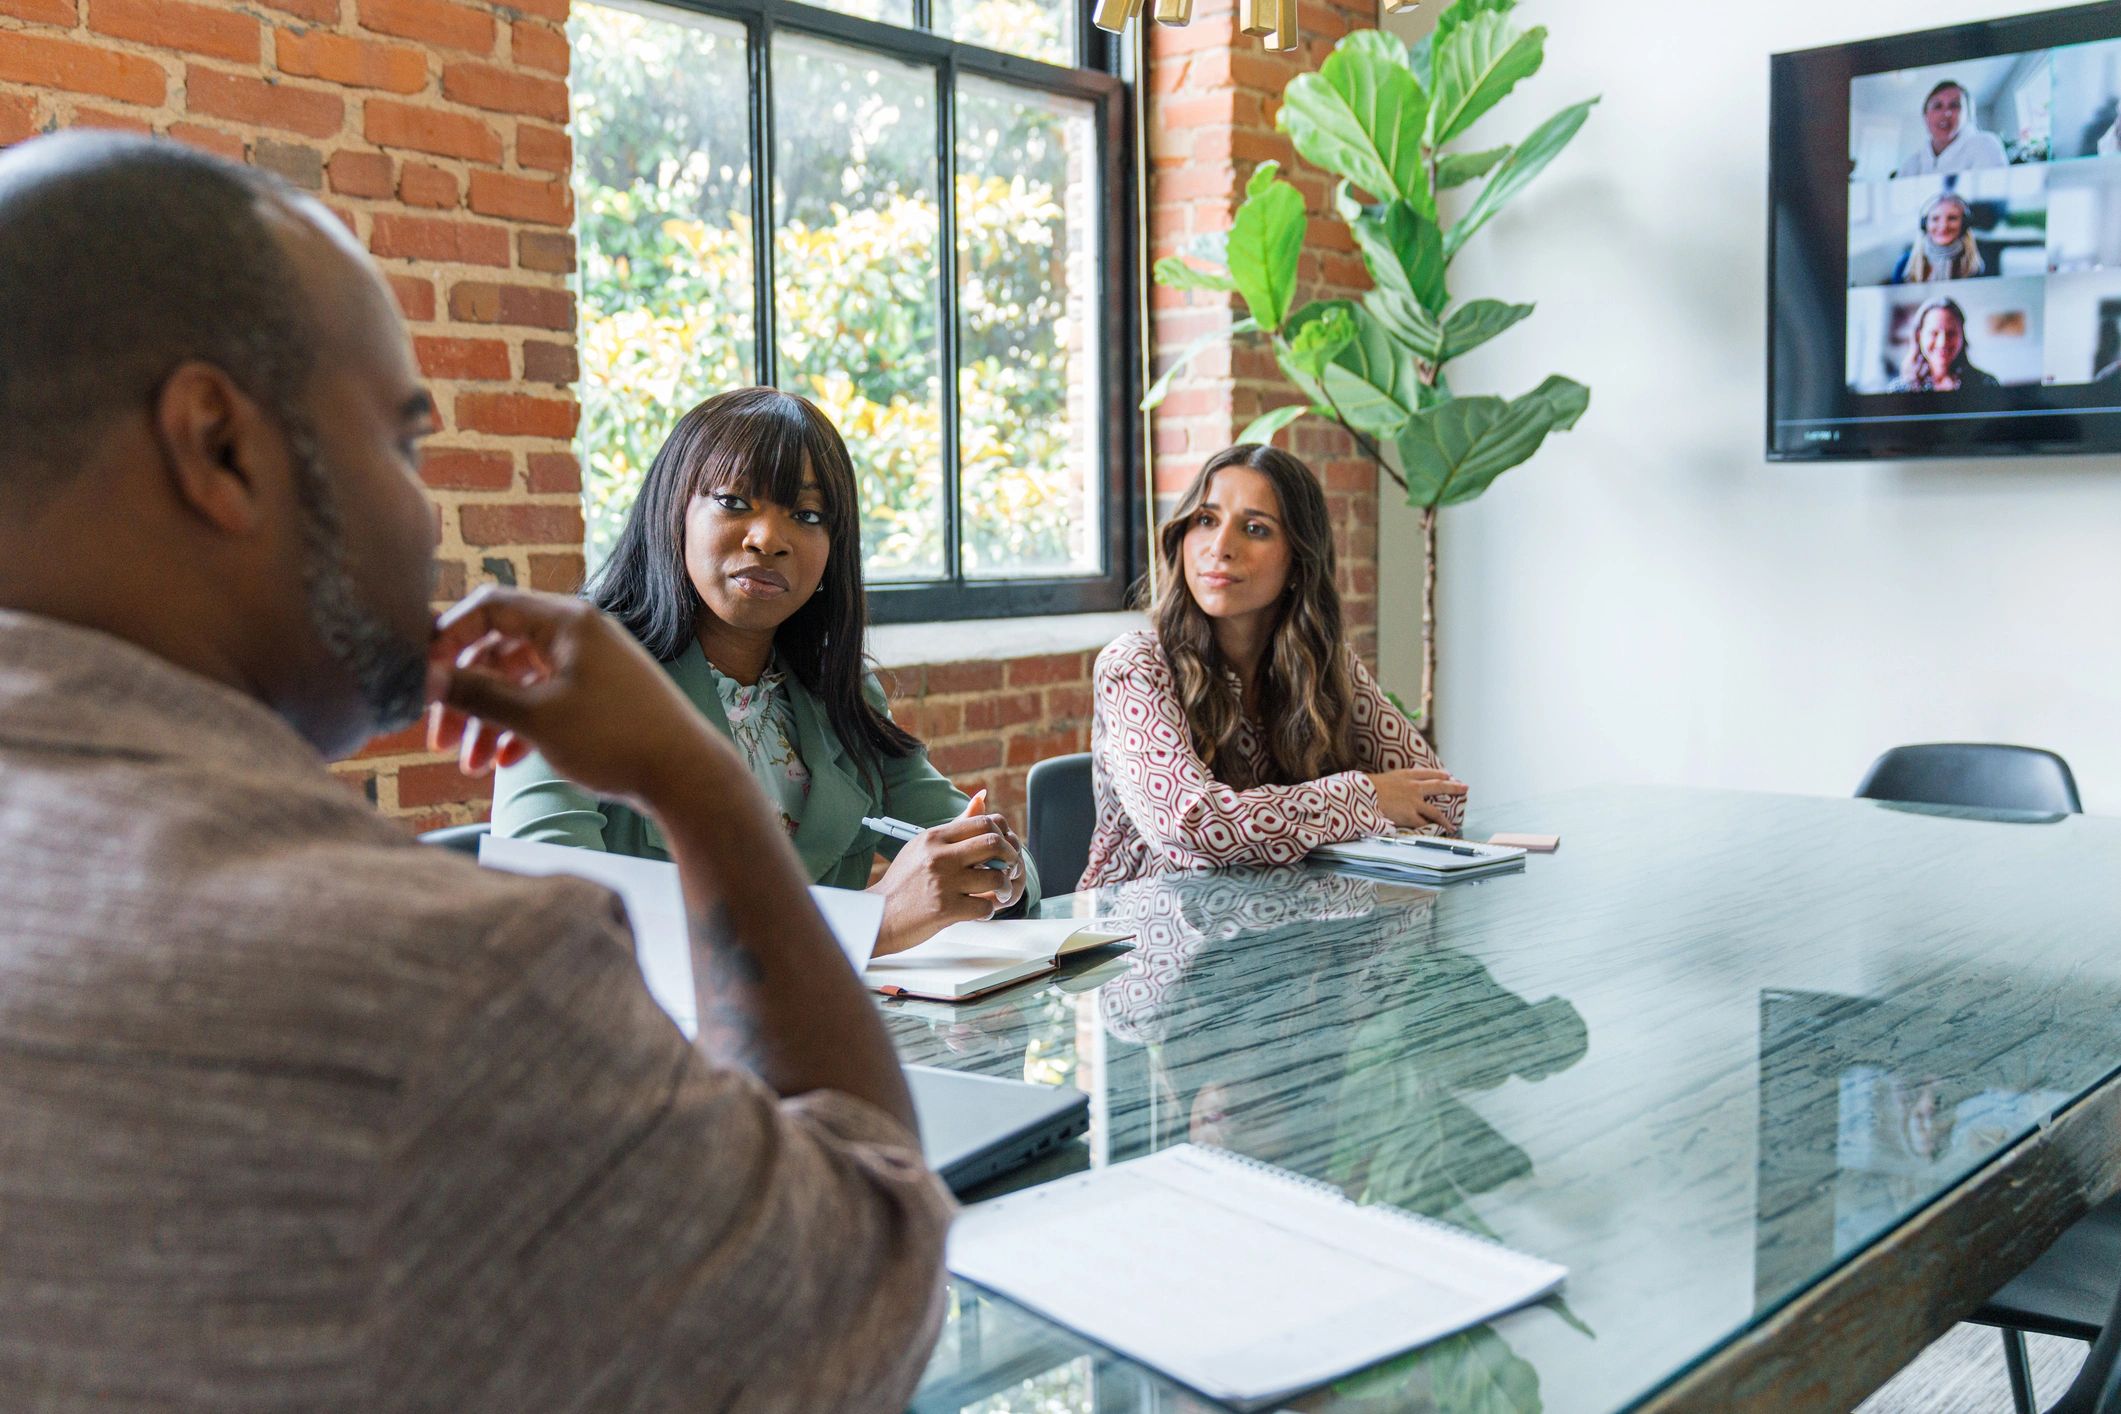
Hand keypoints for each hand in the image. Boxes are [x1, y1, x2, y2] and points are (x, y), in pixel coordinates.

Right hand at [424, 585, 733, 806]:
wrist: (686, 776)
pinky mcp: (597, 694)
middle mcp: (578, 633)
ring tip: (471, 765)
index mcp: (567, 620)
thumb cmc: (617, 739)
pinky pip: (543, 700)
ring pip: (519, 681)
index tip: (421, 677)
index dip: (447, 637)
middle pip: (499, 649)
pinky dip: (519, 726)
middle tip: (437, 736)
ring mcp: (589, 663)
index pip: (489, 606)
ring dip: (489, 719)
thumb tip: (428, 678)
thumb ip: (478, 694)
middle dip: (465, 693)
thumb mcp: (536, 717)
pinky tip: (504, 762)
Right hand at [870, 791, 1026, 956]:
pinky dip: (988, 911)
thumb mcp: (924, 845)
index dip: (1002, 833)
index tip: (1004, 846)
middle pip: (994, 843)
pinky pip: (985, 907)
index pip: (983, 822)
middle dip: (1011, 856)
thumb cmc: (904, 881)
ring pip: (995, 878)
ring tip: (998, 893)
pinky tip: (979, 910)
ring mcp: (943, 883)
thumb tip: (982, 796)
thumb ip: (956, 825)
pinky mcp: (945, 910)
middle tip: (1011, 867)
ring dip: (1003, 888)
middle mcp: (939, 857)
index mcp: (935, 838)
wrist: (880, 914)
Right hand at [1364, 767, 1467, 830]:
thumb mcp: (1381, 779)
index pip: (1427, 773)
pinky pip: (1423, 824)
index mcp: (1405, 775)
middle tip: (1465, 788)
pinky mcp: (1410, 816)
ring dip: (1444, 819)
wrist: (1362, 795)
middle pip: (1439, 786)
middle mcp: (1413, 787)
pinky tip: (1436, 833)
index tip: (1448, 775)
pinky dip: (1430, 829)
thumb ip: (1392, 783)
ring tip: (1451, 825)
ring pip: (1435, 811)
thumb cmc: (1365, 788)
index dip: (1439, 774)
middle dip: (1453, 787)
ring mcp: (1414, 802)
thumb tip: (1391, 790)